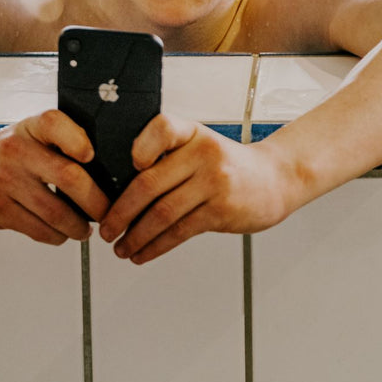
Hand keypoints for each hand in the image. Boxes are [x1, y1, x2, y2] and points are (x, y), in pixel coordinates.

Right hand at [0, 109, 109, 244]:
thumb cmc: (6, 150)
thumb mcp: (30, 132)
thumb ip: (62, 142)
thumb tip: (107, 171)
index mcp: (31, 128)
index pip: (55, 123)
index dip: (78, 140)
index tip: (92, 156)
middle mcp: (17, 152)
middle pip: (67, 176)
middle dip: (96, 201)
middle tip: (107, 212)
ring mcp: (6, 182)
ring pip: (55, 211)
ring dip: (78, 226)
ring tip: (86, 229)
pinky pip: (37, 229)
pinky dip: (56, 236)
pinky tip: (62, 233)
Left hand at [99, 116, 300, 264]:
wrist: (276, 179)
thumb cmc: (230, 166)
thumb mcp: (202, 146)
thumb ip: (169, 156)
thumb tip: (119, 189)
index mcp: (194, 134)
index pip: (162, 128)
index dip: (140, 146)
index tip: (126, 166)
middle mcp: (204, 154)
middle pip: (150, 183)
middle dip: (121, 211)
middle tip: (106, 228)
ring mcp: (215, 183)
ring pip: (162, 213)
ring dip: (135, 236)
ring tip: (121, 248)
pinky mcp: (221, 210)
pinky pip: (179, 231)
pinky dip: (156, 246)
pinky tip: (143, 253)